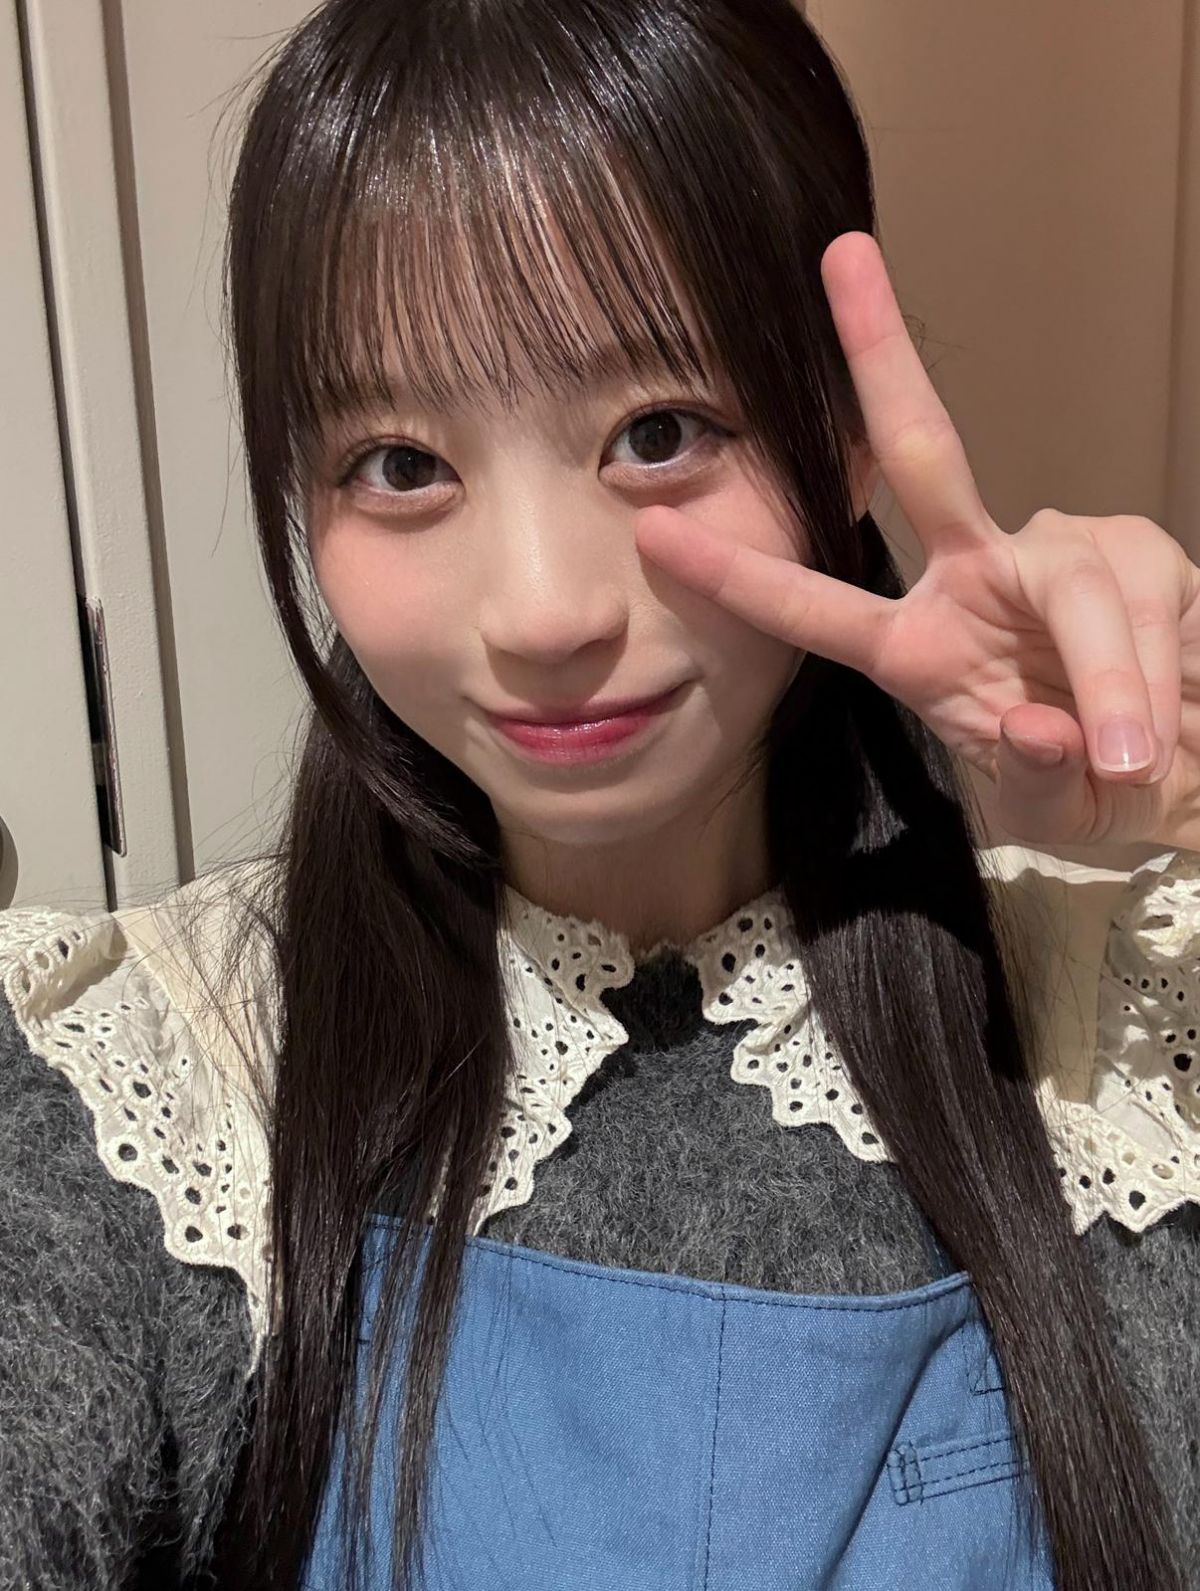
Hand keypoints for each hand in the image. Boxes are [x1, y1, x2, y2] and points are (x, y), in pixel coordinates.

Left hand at [634, 231, 1199, 852]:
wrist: (1190, 775)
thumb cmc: (1097, 787)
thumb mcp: (1049, 809)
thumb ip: (1034, 778)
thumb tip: (1040, 728)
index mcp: (917, 650)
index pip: (815, 605)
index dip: (738, 574)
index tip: (654, 533)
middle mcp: (975, 580)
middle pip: (925, 451)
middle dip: (882, 356)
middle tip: (843, 257)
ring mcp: (1056, 555)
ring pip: (1067, 578)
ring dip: (1105, 671)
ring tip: (1130, 756)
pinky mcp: (1138, 552)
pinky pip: (1140, 597)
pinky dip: (1152, 669)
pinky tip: (1160, 722)